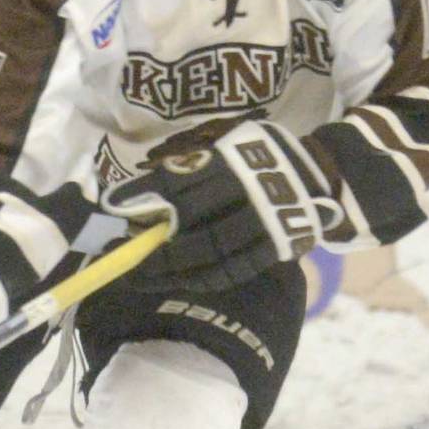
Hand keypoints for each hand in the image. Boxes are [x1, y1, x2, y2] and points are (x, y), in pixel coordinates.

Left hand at [101, 118, 337, 291]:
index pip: (179, 183)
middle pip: (192, 225)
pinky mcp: (272, 251)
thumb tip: (135, 197)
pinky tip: (175, 281)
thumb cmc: (254, 158)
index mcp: (231, 163)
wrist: (317, 174)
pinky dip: (200, 279)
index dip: (143, 198)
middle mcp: (247, 195)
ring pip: (210, 256)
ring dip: (171, 270)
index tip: (112, 210)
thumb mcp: (224, 147)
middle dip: (151, 246)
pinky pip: (231, 272)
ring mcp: (263, 227)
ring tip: (138, 277)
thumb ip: (188, 167)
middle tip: (118, 255)